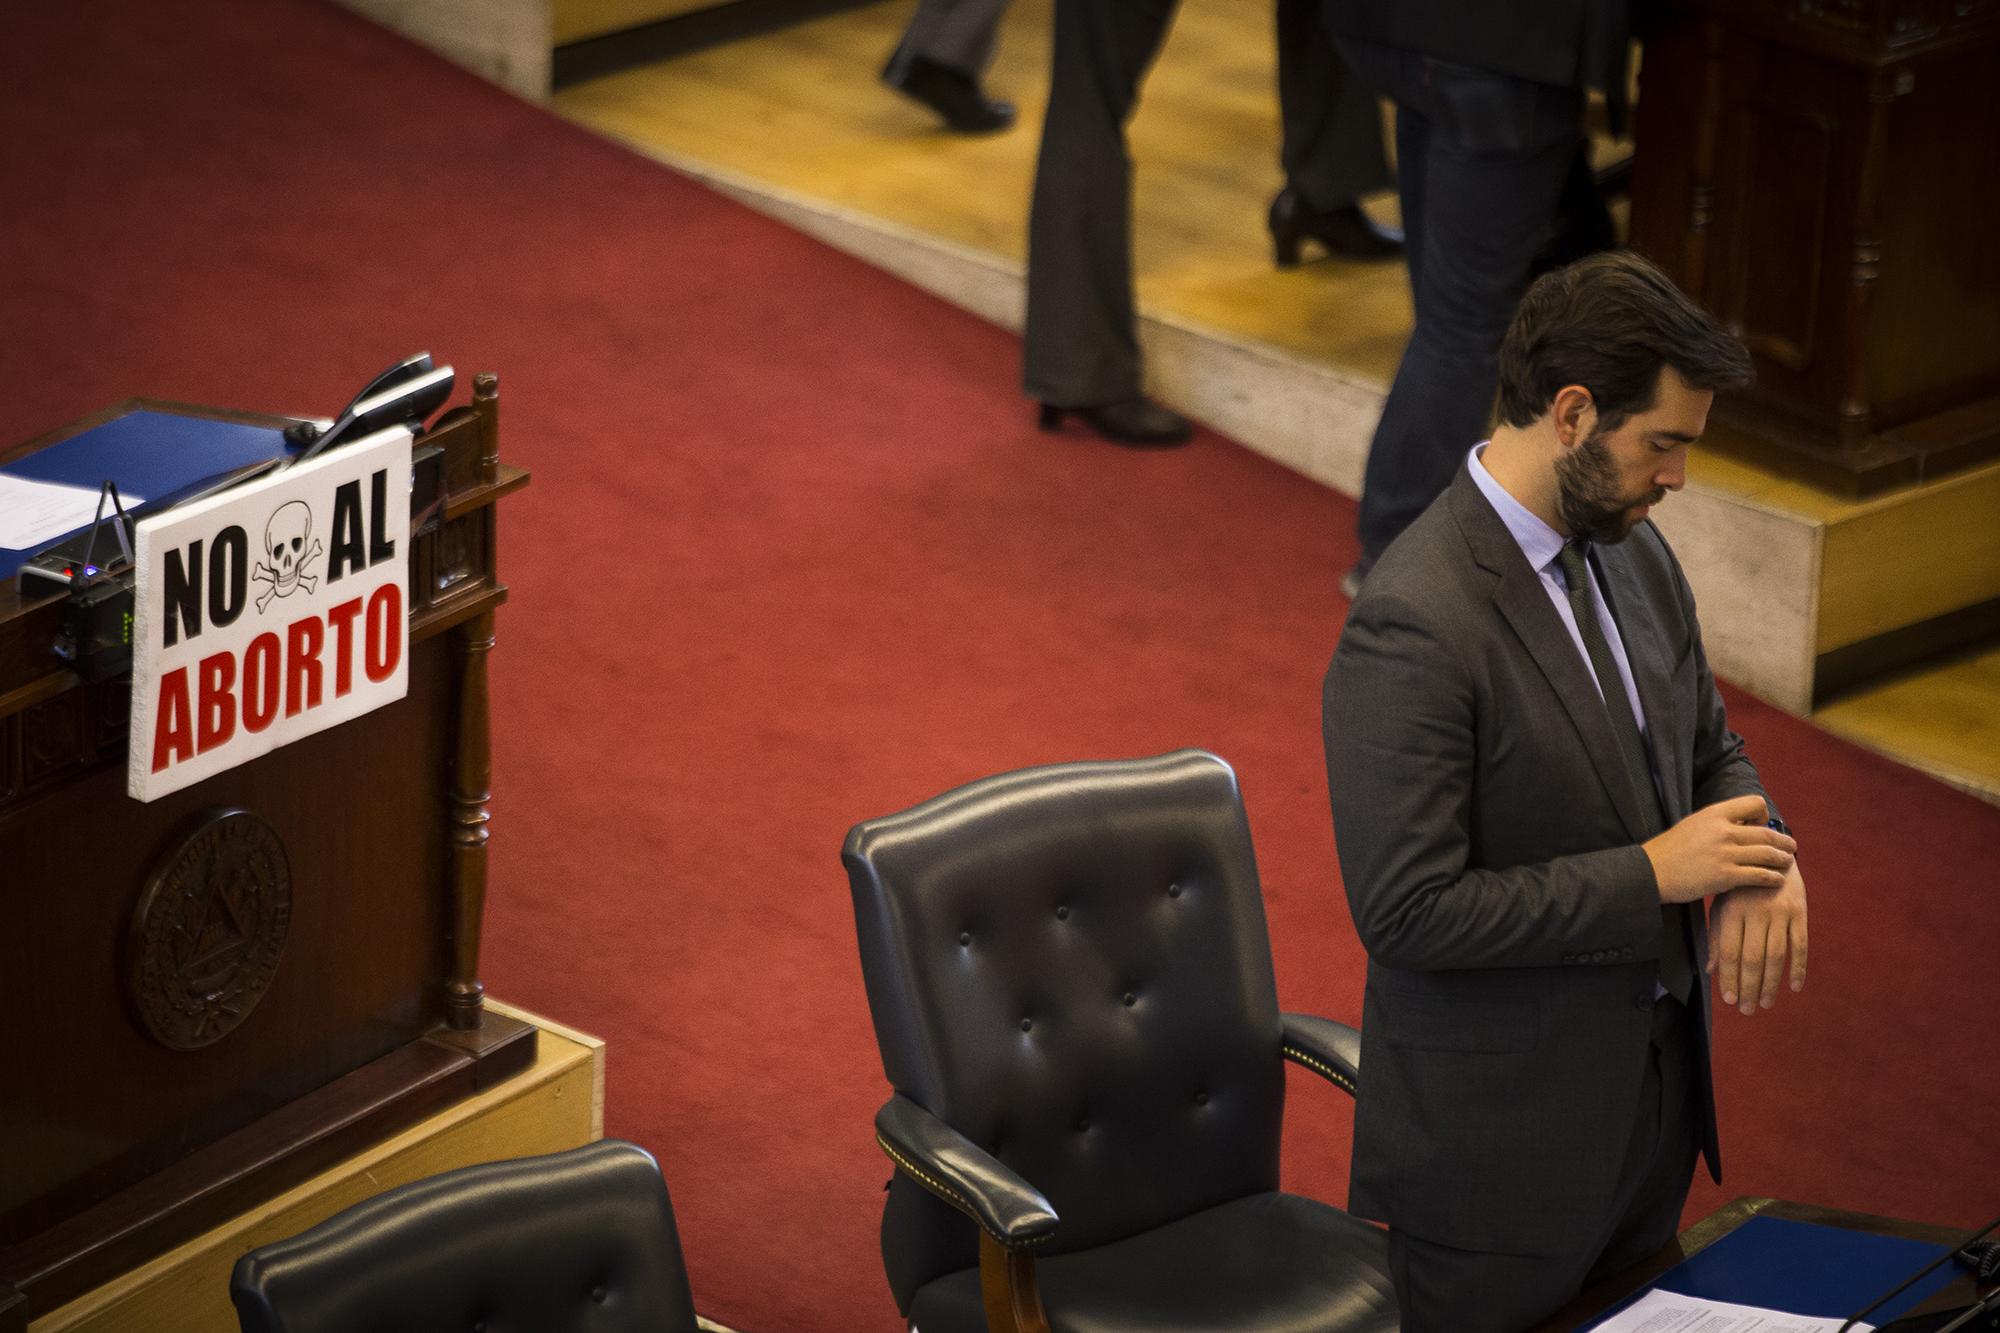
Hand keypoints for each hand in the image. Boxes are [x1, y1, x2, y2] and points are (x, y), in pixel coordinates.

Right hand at [1643, 795, 1794, 903]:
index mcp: (1714, 814)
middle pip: (1766, 833)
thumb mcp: (1693, 825)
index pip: (1754, 804)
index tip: (1762, 826)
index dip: (1763, 815)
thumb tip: (1742, 824)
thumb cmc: (1670, 850)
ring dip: (1783, 859)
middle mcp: (1723, 831)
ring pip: (1768, 854)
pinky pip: (1759, 875)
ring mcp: (1725, 854)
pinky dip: (1773, 878)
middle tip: (1791, 846)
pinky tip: (1777, 880)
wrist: (1651, 871)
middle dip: (1784, 841)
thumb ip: (1718, 823)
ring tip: (1788, 863)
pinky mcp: (1725, 876)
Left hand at [1708, 859, 1807, 1014]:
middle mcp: (1756, 912)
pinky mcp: (1800, 912)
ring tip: (1765, 1004)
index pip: (1730, 952)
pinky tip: (1793, 987)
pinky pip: (1801, 945)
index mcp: (1732, 910)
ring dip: (1771, 984)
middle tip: (1746, 1010)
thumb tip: (1712, 970)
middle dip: (1749, 987)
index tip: (1727, 1000)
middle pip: (1753, 958)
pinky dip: (1798, 968)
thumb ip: (1718, 936)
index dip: (1729, 978)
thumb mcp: (1723, 905)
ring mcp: (1780, 912)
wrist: (1772, 854)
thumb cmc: (1742, 887)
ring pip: (1776, 956)